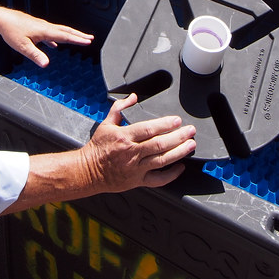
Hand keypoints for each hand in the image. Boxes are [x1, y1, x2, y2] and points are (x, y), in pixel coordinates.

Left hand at [0, 7, 92, 66]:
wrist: (2, 19)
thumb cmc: (11, 30)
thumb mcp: (23, 46)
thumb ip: (35, 55)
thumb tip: (46, 64)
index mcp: (44, 31)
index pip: (65, 36)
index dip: (77, 39)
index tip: (88, 41)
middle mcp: (45, 27)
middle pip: (66, 31)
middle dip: (79, 35)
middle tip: (90, 38)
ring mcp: (41, 26)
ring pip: (59, 30)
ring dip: (70, 34)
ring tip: (78, 38)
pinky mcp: (36, 27)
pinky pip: (50, 33)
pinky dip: (57, 38)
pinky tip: (55, 44)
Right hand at [79, 94, 196, 191]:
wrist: (88, 172)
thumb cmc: (98, 147)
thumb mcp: (106, 123)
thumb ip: (120, 108)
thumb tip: (133, 96)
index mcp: (124, 137)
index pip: (148, 129)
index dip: (164, 125)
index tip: (177, 120)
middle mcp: (131, 153)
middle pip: (159, 144)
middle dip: (178, 137)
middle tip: (190, 131)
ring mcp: (135, 168)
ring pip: (162, 160)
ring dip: (179, 152)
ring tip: (190, 145)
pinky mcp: (137, 181)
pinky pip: (158, 179)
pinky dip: (171, 174)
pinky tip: (180, 167)